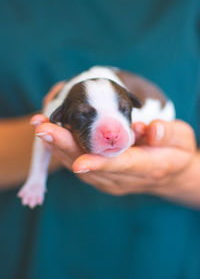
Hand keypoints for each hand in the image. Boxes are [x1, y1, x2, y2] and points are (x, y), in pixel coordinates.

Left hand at [31, 83, 199, 206]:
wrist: (171, 174)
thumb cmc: (177, 152)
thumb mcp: (182, 139)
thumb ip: (168, 134)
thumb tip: (149, 130)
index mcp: (149, 167)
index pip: (122, 165)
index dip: (100, 164)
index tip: (78, 162)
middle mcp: (126, 179)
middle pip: (93, 166)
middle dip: (66, 147)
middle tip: (44, 129)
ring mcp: (112, 182)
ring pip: (81, 168)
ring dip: (59, 149)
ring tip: (41, 127)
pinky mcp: (104, 179)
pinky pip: (80, 166)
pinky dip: (64, 152)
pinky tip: (52, 138)